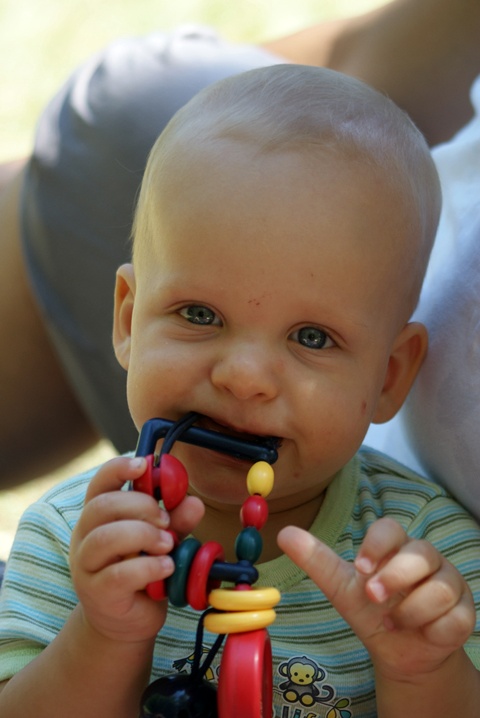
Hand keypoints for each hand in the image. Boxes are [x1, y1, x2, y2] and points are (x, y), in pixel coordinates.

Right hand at [70, 456, 203, 643]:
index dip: (118, 469)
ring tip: (168, 544)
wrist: (126, 621)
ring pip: (104, 538)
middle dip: (140, 506)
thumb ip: (175, 520)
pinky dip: (148, 567)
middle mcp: (84, 537)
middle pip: (102, 506)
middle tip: (166, 520)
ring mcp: (86, 566)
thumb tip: (194, 502)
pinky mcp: (97, 594)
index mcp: (98, 516)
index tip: (143, 465)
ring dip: (143, 535)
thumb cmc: (141, 570)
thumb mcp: (161, 539)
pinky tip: (166, 567)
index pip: (99, 484)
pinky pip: (118, 574)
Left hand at [278, 518, 475, 679]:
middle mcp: (426, 560)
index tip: (360, 566)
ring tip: (393, 622)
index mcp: (396, 547)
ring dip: (412, 611)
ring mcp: (450, 584)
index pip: (392, 529)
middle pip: (421, 553)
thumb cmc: (371, 611)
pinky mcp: (464, 613)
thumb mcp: (341, 587)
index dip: (378, 544)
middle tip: (373, 596)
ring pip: (442, 588)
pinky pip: (456, 618)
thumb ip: (316, 560)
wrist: (400, 651)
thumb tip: (284, 533)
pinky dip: (434, 630)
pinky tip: (421, 634)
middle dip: (395, 576)